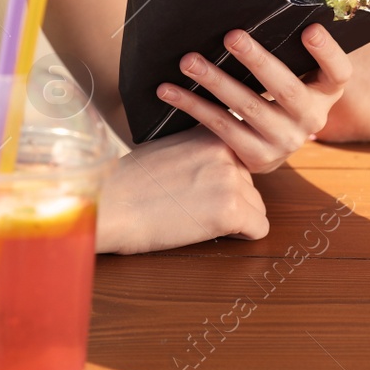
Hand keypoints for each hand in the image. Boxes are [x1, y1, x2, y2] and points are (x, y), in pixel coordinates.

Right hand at [95, 128, 267, 253]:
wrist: (110, 204)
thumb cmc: (129, 183)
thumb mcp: (169, 150)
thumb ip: (199, 154)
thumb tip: (216, 172)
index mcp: (211, 134)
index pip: (240, 161)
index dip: (223, 181)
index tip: (204, 190)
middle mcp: (226, 151)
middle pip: (250, 185)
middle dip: (230, 200)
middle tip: (196, 208)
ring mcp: (230, 179)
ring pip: (256, 207)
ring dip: (235, 218)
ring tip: (199, 219)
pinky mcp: (230, 209)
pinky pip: (259, 228)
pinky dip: (242, 235)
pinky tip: (213, 232)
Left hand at [157, 23, 352, 173]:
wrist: (266, 145)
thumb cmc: (275, 91)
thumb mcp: (293, 73)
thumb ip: (284, 49)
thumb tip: (250, 4)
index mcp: (326, 92)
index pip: (339, 73)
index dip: (327, 52)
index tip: (310, 29)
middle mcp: (311, 119)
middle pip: (288, 89)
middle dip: (258, 61)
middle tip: (231, 36)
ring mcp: (286, 141)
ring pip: (249, 107)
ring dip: (216, 81)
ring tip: (189, 61)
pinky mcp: (257, 156)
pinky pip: (222, 127)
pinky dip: (193, 106)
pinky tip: (169, 90)